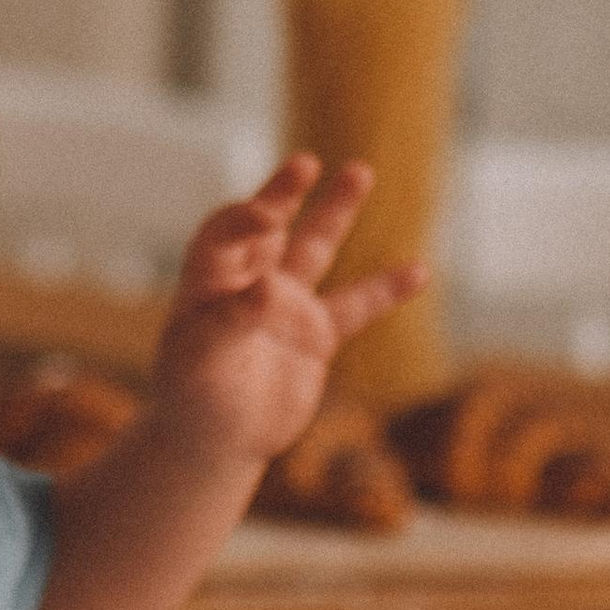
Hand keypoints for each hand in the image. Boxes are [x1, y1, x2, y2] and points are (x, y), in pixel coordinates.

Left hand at [150, 155, 425, 472]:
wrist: (214, 444)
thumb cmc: (191, 401)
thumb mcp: (200, 363)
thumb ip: (231, 322)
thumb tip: (268, 288)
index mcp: (207, 285)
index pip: (223, 235)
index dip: (242, 220)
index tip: (266, 218)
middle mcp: (247, 285)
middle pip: (268, 227)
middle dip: (284, 193)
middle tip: (304, 164)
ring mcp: (284, 308)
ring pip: (314, 249)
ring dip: (335, 211)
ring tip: (359, 170)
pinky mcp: (315, 336)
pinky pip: (355, 306)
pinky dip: (385, 290)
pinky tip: (418, 270)